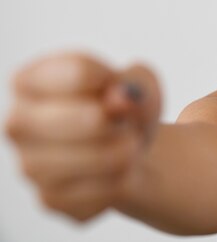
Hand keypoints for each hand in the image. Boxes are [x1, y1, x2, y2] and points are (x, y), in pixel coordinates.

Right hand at [4, 52, 160, 221]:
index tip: (123, 88)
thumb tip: (120, 99)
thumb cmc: (127, 109)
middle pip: (68, 118)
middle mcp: (21, 122)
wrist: (131, 151)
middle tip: (129, 128)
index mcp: (33, 80)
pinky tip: (123, 174)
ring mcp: (30, 164)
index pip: (76, 72)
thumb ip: (137, 84)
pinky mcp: (49, 198)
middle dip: (111, 123)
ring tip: (131, 147)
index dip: (112, 80)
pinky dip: (120, 183)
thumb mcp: (142, 86)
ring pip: (78, 161)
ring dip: (120, 155)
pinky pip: (90, 195)